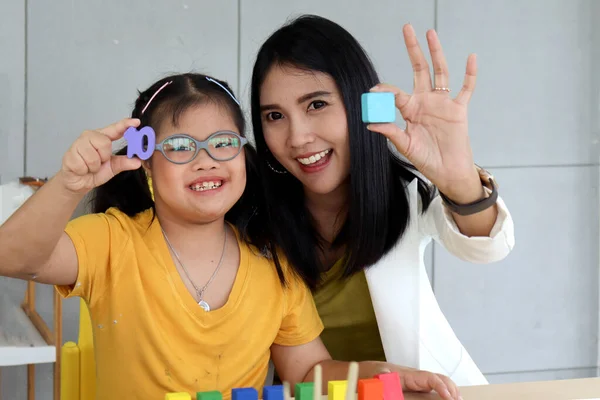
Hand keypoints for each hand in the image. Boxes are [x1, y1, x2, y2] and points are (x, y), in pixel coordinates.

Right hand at [58, 118, 142, 193]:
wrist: (78, 182)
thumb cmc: (94, 171)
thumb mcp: (113, 167)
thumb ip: (124, 163)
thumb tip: (138, 161)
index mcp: (101, 137)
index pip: (114, 128)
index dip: (125, 125)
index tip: (136, 122)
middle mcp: (89, 137)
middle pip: (105, 143)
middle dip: (104, 157)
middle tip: (99, 162)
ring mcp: (77, 144)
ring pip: (93, 157)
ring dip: (94, 167)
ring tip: (89, 167)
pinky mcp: (69, 155)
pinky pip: (82, 165)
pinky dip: (84, 171)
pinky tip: (81, 170)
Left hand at [367, 24, 481, 201]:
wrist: (447, 171)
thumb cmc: (425, 159)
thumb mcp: (405, 146)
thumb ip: (391, 133)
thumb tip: (370, 124)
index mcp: (409, 110)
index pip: (396, 93)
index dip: (385, 91)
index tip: (373, 91)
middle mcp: (425, 101)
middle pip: (419, 69)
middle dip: (413, 49)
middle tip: (408, 29)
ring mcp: (442, 103)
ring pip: (440, 72)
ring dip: (436, 53)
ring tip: (431, 33)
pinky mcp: (458, 109)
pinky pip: (466, 88)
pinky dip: (469, 74)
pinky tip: (471, 58)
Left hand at [376, 365, 460, 399]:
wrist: (372, 371)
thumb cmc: (376, 374)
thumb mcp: (379, 378)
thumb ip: (384, 381)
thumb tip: (386, 385)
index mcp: (410, 375)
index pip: (431, 378)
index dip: (441, 387)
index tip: (448, 398)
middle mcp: (418, 377)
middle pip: (441, 379)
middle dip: (452, 389)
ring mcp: (420, 381)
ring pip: (441, 382)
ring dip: (452, 391)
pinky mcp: (419, 387)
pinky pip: (435, 387)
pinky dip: (445, 392)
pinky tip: (450, 399)